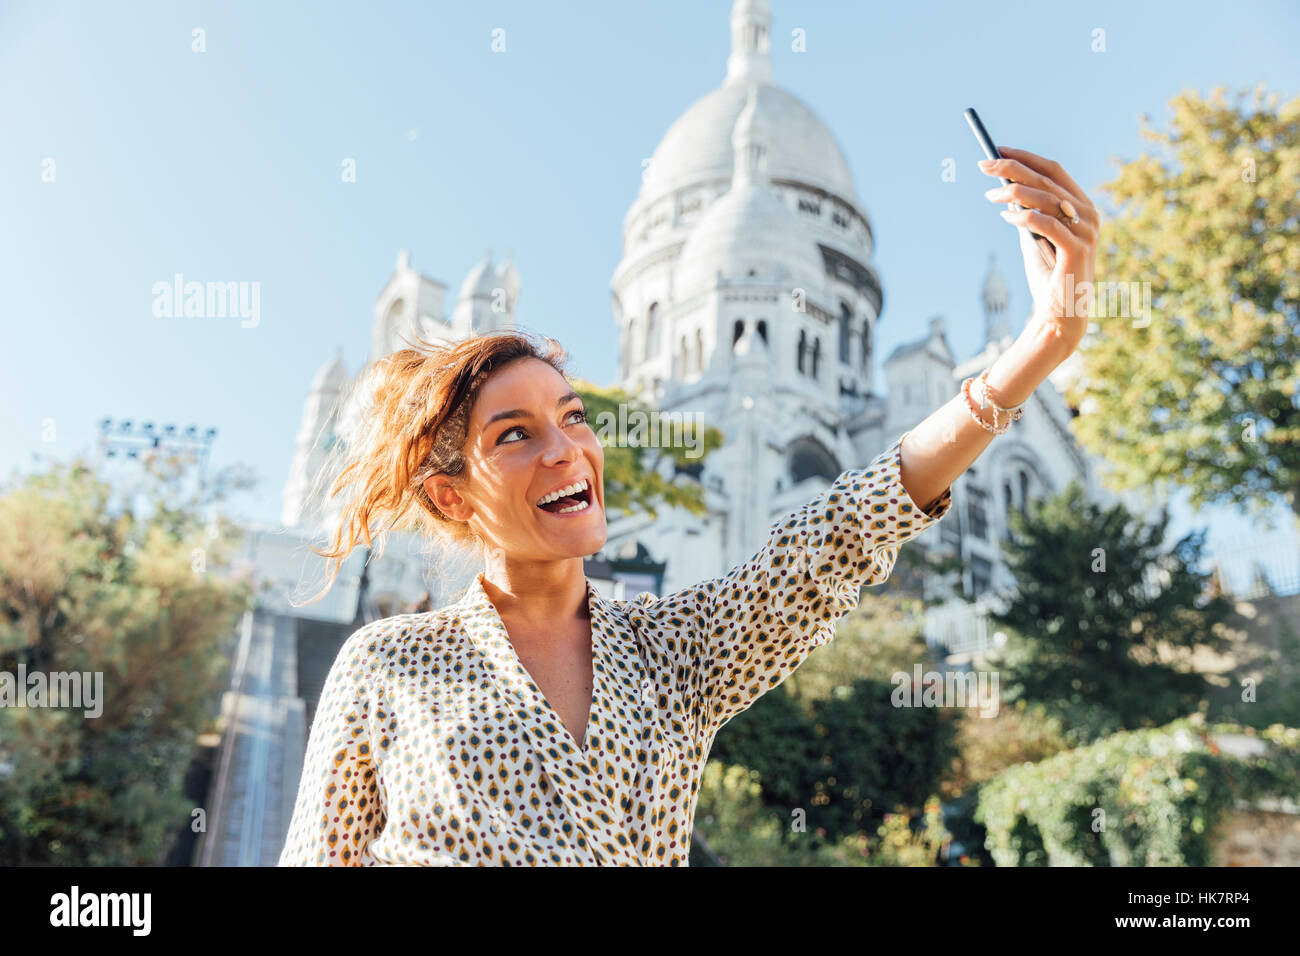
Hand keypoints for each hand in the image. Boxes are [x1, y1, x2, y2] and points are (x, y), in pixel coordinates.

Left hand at [979, 147, 1098, 356]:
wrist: (1060, 315)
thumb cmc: (1048, 277)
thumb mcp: (1035, 238)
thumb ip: (1026, 213)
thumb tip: (1003, 187)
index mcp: (1083, 208)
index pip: (1054, 171)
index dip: (1026, 158)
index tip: (997, 151)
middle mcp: (1090, 215)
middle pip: (1047, 180)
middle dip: (1012, 169)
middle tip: (984, 166)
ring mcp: (1087, 232)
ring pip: (1046, 198)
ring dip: (1013, 193)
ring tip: (990, 195)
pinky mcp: (1077, 250)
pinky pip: (1046, 224)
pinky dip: (1023, 217)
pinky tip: (1005, 216)